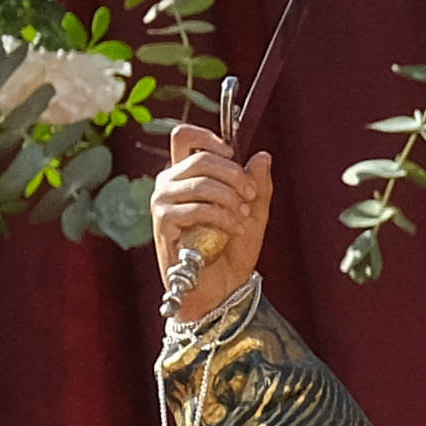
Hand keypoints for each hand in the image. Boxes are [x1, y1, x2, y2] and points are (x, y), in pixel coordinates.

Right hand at [151, 122, 272, 311]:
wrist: (221, 288)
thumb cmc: (232, 250)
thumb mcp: (254, 213)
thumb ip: (258, 185)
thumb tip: (263, 156)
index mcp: (186, 174)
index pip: (184, 137)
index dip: (208, 137)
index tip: (232, 154)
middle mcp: (169, 183)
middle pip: (201, 158)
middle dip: (234, 175)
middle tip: (251, 195)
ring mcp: (163, 201)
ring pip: (201, 182)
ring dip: (231, 199)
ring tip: (244, 217)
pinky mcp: (163, 222)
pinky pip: (198, 208)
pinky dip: (223, 218)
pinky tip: (235, 230)